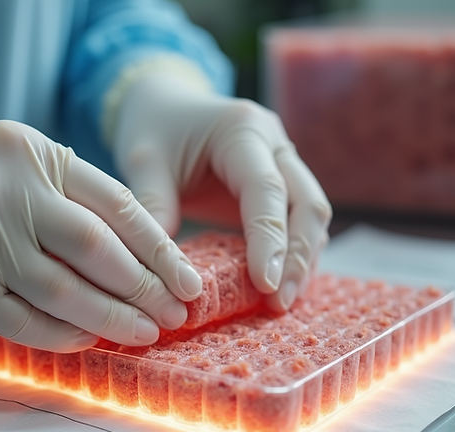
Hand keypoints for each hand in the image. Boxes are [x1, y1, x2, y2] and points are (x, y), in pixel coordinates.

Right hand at [0, 122, 202, 350]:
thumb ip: (58, 190)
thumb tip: (132, 248)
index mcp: (26, 151)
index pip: (116, 203)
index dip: (160, 249)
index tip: (188, 279)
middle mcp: (4, 191)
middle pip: (99, 249)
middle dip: (146, 288)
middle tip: (175, 313)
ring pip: (67, 292)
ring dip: (114, 319)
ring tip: (145, 334)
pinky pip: (28, 322)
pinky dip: (65, 335)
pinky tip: (89, 341)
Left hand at [112, 72, 331, 311]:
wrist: (163, 105)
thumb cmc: (153, 131)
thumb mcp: (143, 163)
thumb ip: (154, 208)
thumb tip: (167, 271)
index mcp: (242, 129)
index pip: (267, 190)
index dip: (270, 239)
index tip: (266, 284)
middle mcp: (275, 142)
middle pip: (306, 204)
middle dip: (297, 257)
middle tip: (279, 303)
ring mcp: (284, 162)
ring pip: (311, 215)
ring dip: (302, 261)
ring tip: (282, 303)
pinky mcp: (282, 185)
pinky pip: (298, 222)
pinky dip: (293, 254)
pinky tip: (280, 288)